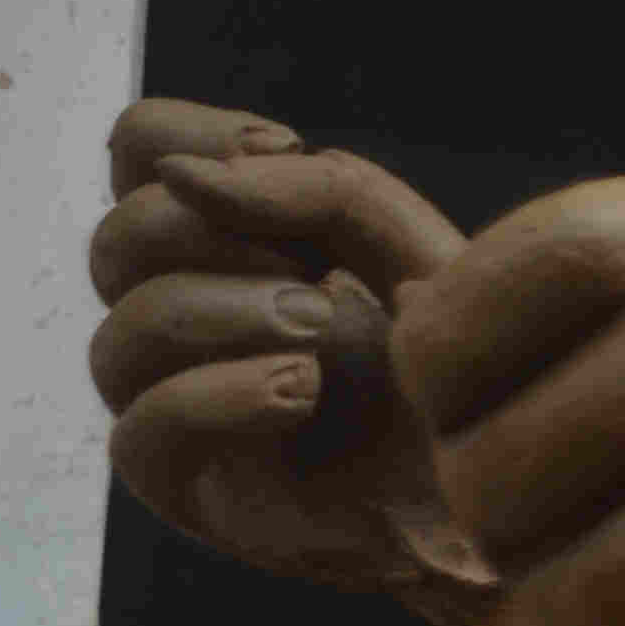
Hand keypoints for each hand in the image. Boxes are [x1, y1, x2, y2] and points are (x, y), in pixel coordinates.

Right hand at [81, 100, 491, 613]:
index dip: (184, 134)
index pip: (137, 153)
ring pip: (121, 337)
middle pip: (117, 243)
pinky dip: (218, 397)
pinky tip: (301, 391)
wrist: (507, 491)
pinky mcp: (189, 487)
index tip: (278, 146)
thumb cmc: (455, 365)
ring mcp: (175, 405)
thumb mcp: (413, 252)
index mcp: (222, 246)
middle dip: (212, 234)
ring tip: (321, 328)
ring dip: (221, 312)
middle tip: (319, 274)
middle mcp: (181, 319)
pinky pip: (143, 431)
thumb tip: (183, 176)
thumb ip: (318, 192)